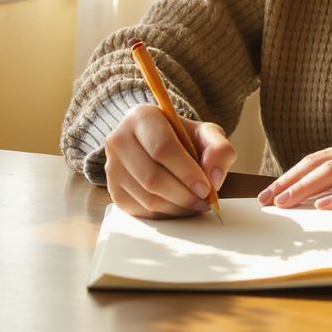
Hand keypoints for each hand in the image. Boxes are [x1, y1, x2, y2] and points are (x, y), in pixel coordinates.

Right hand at [103, 104, 236, 217]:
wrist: (157, 142)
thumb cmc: (182, 137)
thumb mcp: (205, 133)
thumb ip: (219, 149)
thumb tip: (214, 178)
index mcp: (141, 117)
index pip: (162, 148)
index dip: (187, 172)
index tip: (206, 187)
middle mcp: (119, 140)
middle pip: (152, 177)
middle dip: (184, 195)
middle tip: (204, 200)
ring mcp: (112, 166)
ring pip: (147, 198)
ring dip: (177, 207)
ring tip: (195, 203)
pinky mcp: (113, 190)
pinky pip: (141, 211)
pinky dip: (165, 214)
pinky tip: (179, 205)